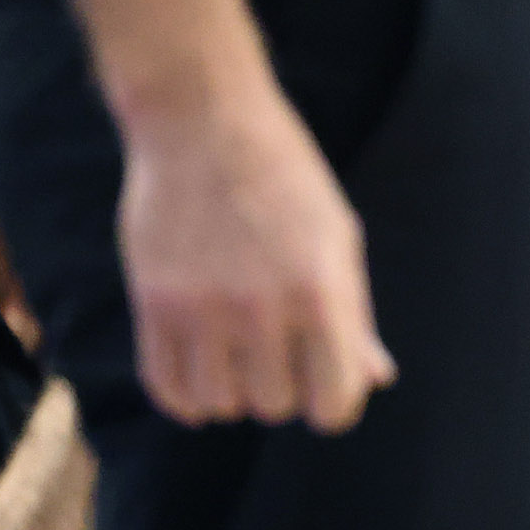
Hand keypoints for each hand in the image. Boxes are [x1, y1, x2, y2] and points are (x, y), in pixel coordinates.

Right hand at [118, 77, 395, 431]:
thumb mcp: (337, 237)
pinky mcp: (153, 303)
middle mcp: (261, 306)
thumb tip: (376, 378)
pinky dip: (186, 396)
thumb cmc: (286, 179)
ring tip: (239, 355)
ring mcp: (202, 307)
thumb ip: (354, 315)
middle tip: (279, 352)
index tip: (326, 385)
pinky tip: (201, 374)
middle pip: (275, 406)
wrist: (205, 123)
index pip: (334, 401)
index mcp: (321, 288)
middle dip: (282, 388)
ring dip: (232, 391)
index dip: (335, 403)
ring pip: (220, 405)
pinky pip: (166, 388)